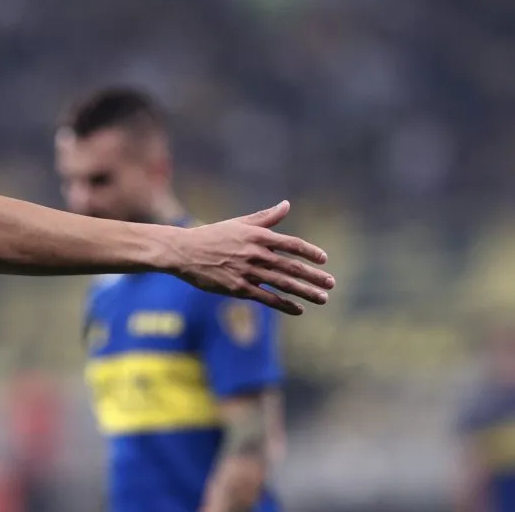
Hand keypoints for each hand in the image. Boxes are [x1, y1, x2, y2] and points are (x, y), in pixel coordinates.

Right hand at [174, 200, 333, 314]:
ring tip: (323, 299)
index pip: (291, 244)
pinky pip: (267, 299)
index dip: (310, 252)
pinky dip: (284, 305)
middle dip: (314, 276)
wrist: (183, 252)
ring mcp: (247, 272)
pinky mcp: (238, 289)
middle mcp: (255, 254)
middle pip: (292, 266)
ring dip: (305, 292)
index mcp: (257, 236)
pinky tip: (298, 309)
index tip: (324, 259)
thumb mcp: (239, 223)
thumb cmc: (211, 236)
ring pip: (283, 284)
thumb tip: (286, 204)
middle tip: (331, 283)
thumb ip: (265, 217)